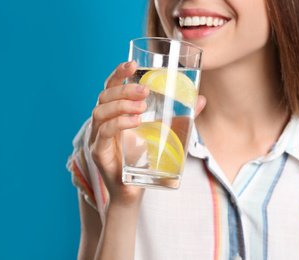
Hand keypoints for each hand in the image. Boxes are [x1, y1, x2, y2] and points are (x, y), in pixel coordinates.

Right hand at [88, 61, 205, 207]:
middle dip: (123, 89)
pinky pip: (104, 133)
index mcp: (114, 112)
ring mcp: (97, 137)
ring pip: (100, 112)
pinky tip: (135, 122)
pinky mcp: (98, 152)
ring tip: (142, 107)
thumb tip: (200, 98)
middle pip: (104, 96)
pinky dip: (118, 124)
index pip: (111, 87)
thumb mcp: (164, 132)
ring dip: (121, 105)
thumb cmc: (145, 158)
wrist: (133, 190)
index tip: (132, 64)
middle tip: (144, 91)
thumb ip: (181, 116)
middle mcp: (102, 121)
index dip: (118, 73)